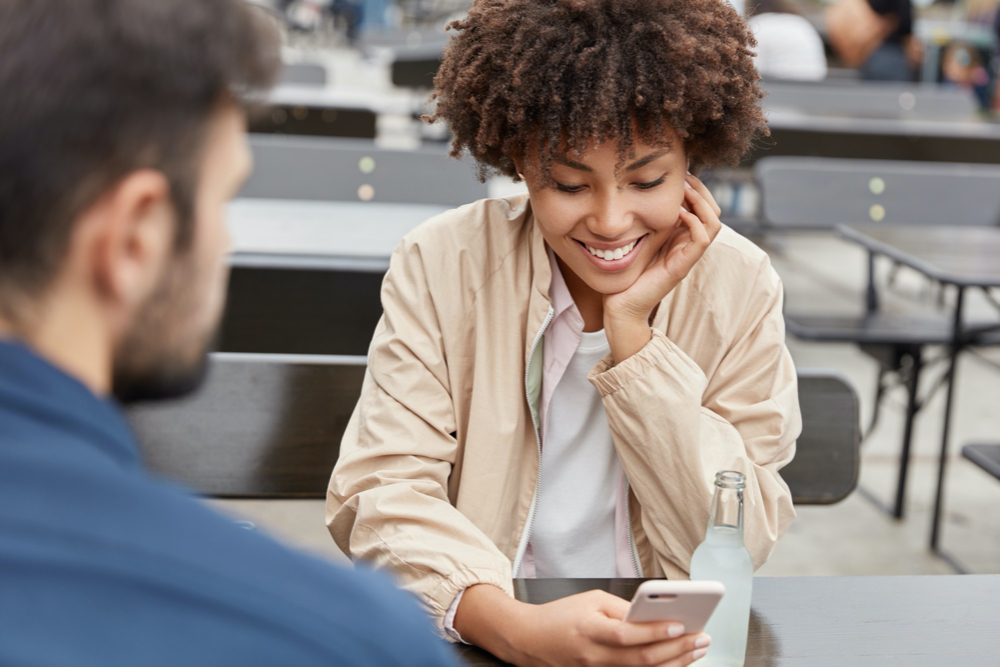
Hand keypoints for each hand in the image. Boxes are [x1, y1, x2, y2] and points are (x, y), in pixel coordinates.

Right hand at [455, 585, 709, 665]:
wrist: (530, 640)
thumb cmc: (560, 616)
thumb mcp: (590, 600)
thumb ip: (621, 608)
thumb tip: (653, 614)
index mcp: (589, 629)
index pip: (626, 634)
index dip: (655, 631)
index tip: (681, 625)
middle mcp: (594, 656)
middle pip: (641, 658)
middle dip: (676, 650)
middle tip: (701, 639)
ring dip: (674, 663)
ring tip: (696, 651)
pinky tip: (675, 663)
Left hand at [603, 174, 721, 363]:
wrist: (620, 306)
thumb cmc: (626, 273)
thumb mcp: (638, 238)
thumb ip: (646, 220)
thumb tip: (642, 193)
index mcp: (680, 238)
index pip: (703, 207)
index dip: (697, 188)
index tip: (681, 173)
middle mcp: (688, 246)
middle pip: (713, 211)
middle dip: (702, 190)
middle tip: (685, 176)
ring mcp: (687, 256)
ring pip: (713, 222)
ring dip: (701, 201)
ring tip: (684, 189)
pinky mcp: (681, 267)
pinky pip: (701, 239)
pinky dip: (694, 221)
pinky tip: (677, 212)